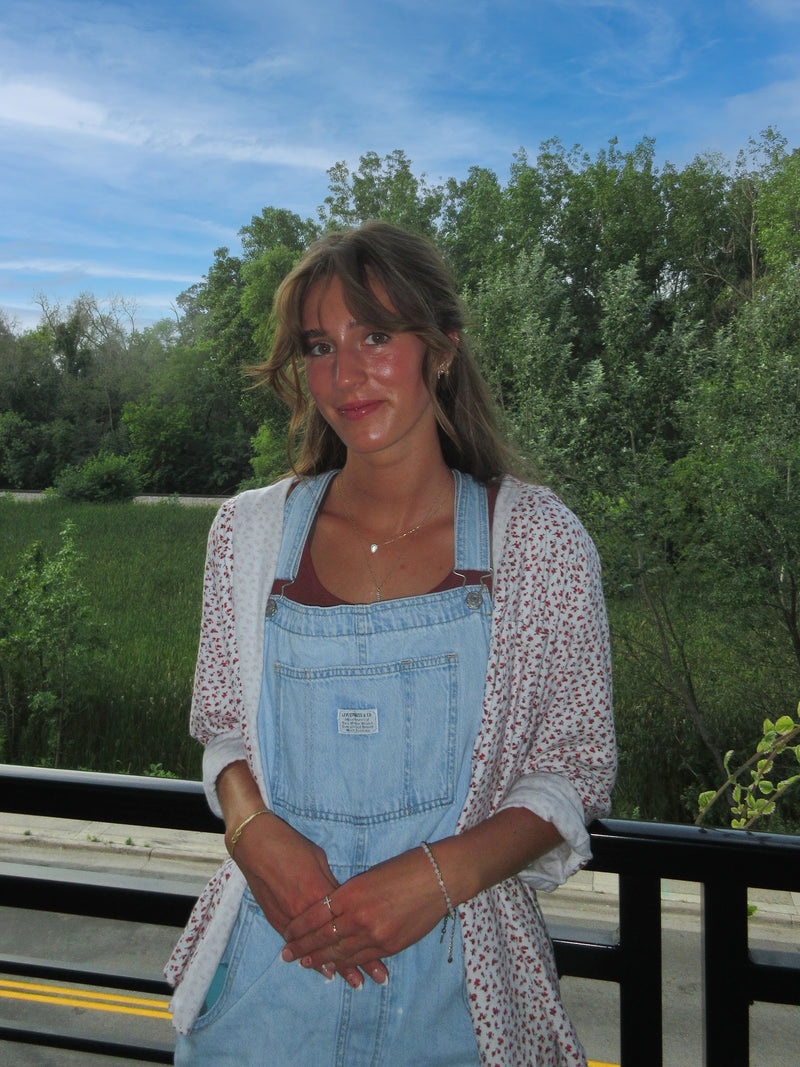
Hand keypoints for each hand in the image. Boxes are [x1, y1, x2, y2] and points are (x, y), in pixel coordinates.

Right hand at [231, 812, 387, 988]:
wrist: (255, 844)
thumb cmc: (290, 845)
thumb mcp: (319, 861)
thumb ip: (332, 887)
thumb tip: (346, 903)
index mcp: (321, 893)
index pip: (349, 924)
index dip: (365, 941)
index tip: (382, 959)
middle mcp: (307, 911)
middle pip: (336, 941)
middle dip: (358, 961)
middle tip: (376, 978)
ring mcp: (290, 918)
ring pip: (318, 948)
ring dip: (337, 965)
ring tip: (355, 982)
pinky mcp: (276, 919)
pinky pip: (299, 945)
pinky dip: (313, 958)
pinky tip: (325, 972)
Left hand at [281, 847, 446, 971]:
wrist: (440, 877)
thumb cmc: (405, 867)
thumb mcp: (369, 875)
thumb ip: (349, 895)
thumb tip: (333, 910)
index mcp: (351, 893)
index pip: (315, 915)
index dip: (299, 927)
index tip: (286, 933)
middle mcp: (359, 916)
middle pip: (323, 937)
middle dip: (303, 948)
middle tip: (286, 955)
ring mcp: (375, 934)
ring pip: (341, 952)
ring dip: (322, 959)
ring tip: (306, 964)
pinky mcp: (391, 946)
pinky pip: (363, 958)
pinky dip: (348, 963)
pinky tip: (337, 967)